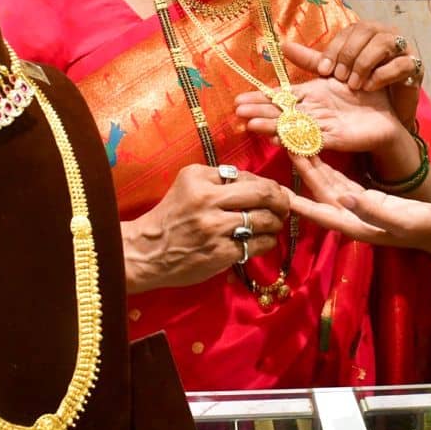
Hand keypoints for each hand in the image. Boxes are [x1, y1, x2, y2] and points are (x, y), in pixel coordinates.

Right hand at [122, 164, 289, 292]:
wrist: (145, 251)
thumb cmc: (170, 217)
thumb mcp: (188, 186)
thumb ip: (219, 181)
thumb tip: (258, 183)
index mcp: (198, 178)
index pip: (246, 176)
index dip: (265, 184)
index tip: (273, 191)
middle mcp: (207, 200)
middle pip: (262, 193)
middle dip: (281, 199)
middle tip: (285, 205)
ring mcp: (214, 228)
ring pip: (264, 219)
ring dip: (276, 221)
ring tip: (275, 223)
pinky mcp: (220, 253)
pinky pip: (257, 244)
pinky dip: (268, 241)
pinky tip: (265, 240)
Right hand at [235, 76, 408, 153]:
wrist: (386, 116)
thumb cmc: (362, 93)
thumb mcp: (334, 71)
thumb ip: (310, 60)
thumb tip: (283, 44)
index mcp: (310, 96)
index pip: (280, 97)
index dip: (261, 98)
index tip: (238, 100)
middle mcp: (312, 112)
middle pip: (281, 113)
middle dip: (259, 112)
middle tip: (237, 112)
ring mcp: (321, 127)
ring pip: (292, 127)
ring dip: (271, 126)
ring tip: (251, 125)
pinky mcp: (334, 139)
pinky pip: (312, 139)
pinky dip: (296, 139)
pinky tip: (280, 139)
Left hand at [284, 21, 423, 127]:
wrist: (385, 117)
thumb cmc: (359, 92)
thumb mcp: (334, 77)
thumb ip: (313, 61)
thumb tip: (284, 47)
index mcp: (364, 33)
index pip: (348, 30)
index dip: (334, 49)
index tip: (323, 71)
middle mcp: (384, 35)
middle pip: (366, 30)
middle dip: (349, 55)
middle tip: (339, 78)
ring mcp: (402, 49)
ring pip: (384, 43)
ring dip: (365, 64)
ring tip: (355, 85)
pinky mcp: (414, 67)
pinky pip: (403, 63)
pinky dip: (384, 74)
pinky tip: (371, 87)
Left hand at [287, 155, 430, 253]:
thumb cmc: (425, 228)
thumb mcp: (401, 220)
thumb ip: (372, 211)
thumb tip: (344, 197)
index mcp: (354, 225)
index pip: (318, 212)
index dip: (297, 202)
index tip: (277, 191)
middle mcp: (350, 216)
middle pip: (319, 192)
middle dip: (301, 173)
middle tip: (283, 149)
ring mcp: (357, 206)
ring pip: (327, 184)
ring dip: (312, 167)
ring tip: (294, 146)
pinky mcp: (366, 198)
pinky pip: (341, 181)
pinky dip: (329, 168)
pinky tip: (319, 155)